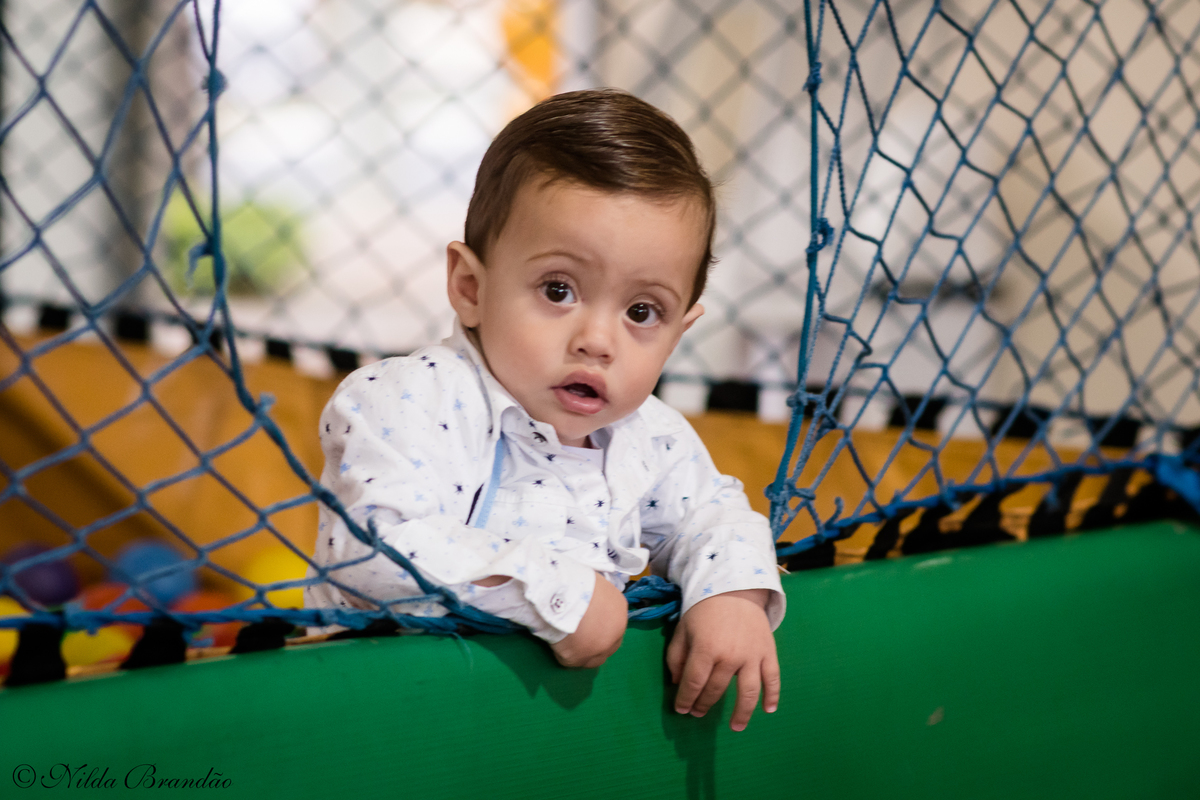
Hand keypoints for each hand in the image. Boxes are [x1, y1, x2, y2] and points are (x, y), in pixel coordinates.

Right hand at [550, 572, 627, 667]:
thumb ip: (598, 598)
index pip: (615, 624)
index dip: (601, 625)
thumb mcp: (595, 584)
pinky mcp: (579, 659)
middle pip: (608, 644)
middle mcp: (616, 632)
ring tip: (567, 644)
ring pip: (594, 659)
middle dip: (596, 642)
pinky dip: (564, 655)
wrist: (561, 592)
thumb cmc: (576, 582)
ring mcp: (599, 648)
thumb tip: (590, 603)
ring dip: (583, 653)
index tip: (589, 623)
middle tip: (579, 636)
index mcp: (620, 609)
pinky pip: (571, 661)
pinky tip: (556, 646)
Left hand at [666, 589, 779, 731]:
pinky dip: (773, 696)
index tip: (681, 709)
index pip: (694, 683)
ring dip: (742, 713)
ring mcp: (752, 656)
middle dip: (705, 704)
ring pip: (748, 693)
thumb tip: (677, 683)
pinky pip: (773, 679)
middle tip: (698, 713)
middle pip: (716, 690)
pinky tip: (768, 711)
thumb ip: (676, 656)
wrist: (735, 587)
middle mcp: (730, 657)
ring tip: (735, 727)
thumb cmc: (704, 609)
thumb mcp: (683, 629)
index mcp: (706, 649)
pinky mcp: (768, 653)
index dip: (686, 699)